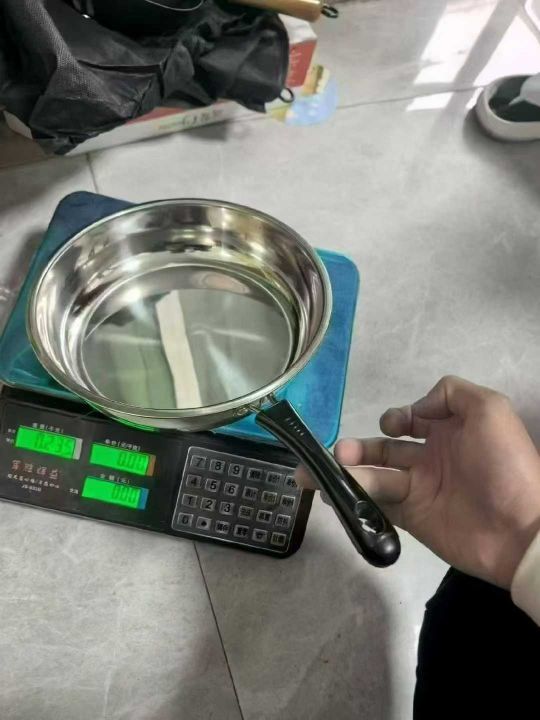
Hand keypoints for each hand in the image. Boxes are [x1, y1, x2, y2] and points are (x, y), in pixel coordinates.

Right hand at [299, 376, 539, 587]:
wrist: (520, 529)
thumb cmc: (504, 465)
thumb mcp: (490, 409)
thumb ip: (451, 392)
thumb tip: (417, 408)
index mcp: (447, 432)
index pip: (408, 421)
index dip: (394, 420)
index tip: (392, 428)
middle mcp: (429, 458)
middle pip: (382, 450)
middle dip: (355, 449)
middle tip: (336, 454)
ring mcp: (419, 490)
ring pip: (373, 478)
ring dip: (345, 474)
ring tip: (318, 475)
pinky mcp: (413, 519)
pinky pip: (378, 507)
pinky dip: (353, 501)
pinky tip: (332, 496)